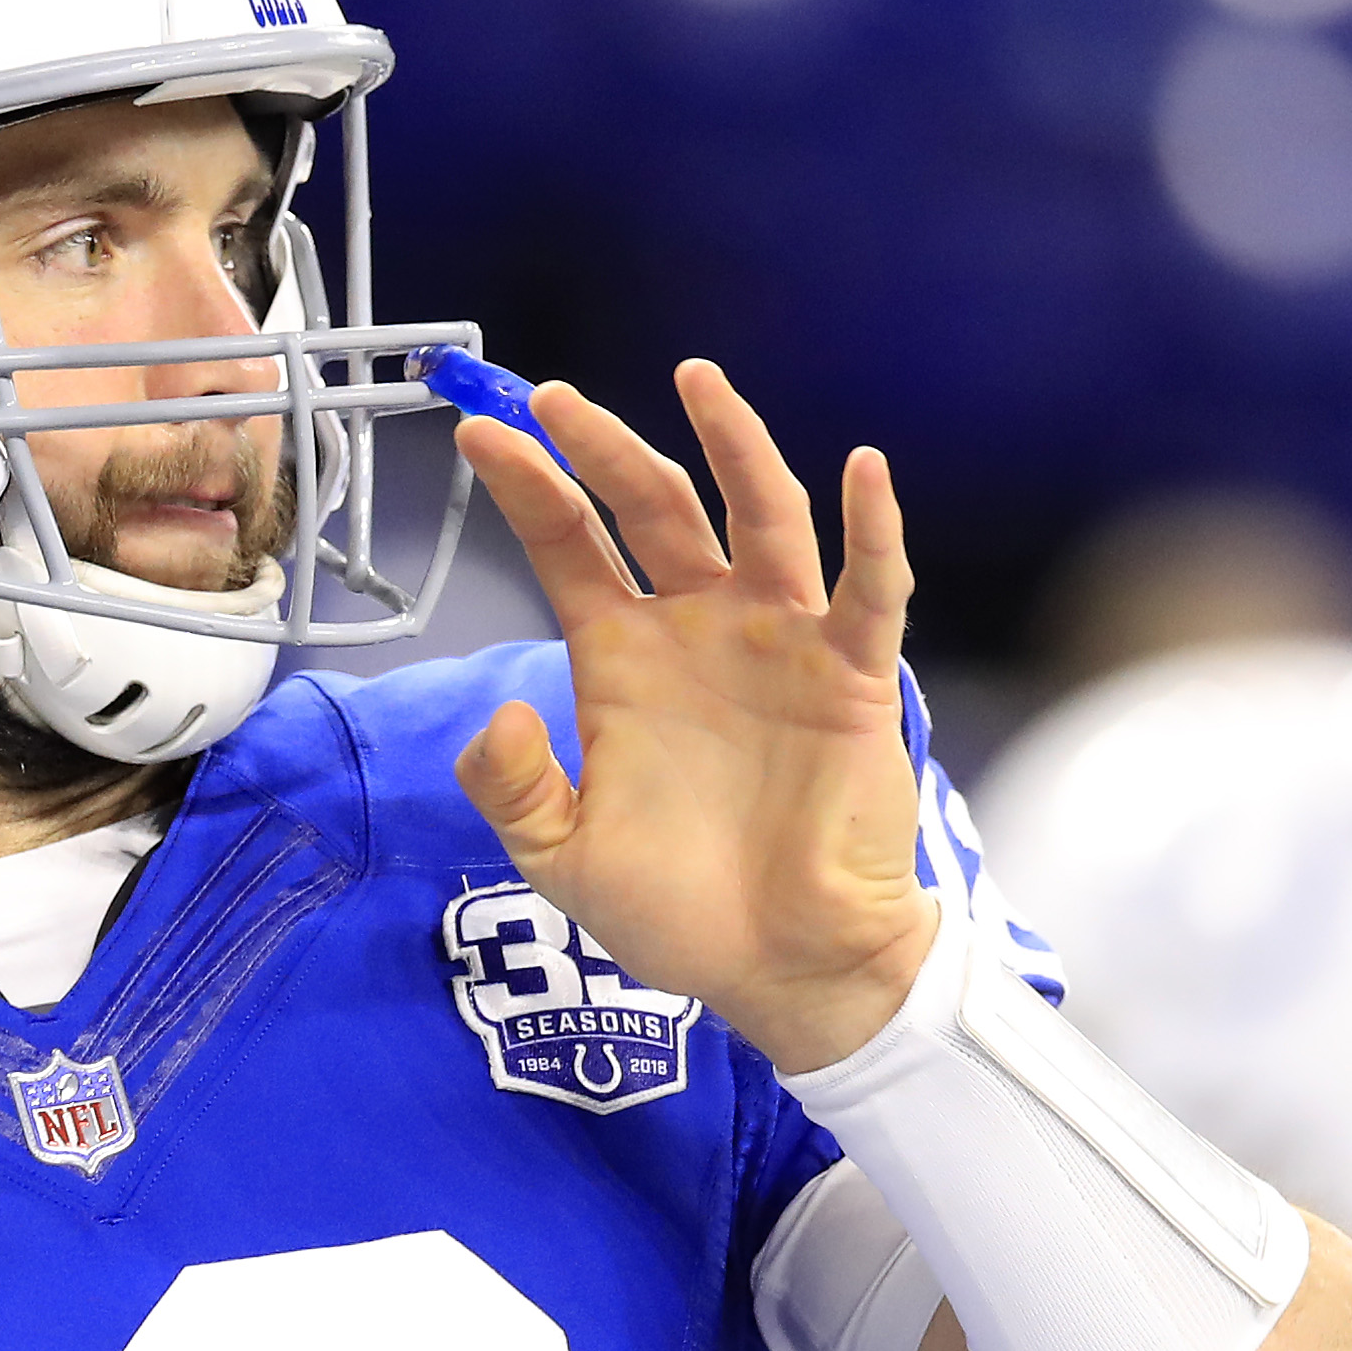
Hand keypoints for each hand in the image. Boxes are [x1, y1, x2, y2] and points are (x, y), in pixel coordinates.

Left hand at [447, 360, 936, 1073]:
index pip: (568, 548)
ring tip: (697, 381)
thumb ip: (514, 790)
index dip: (528, 489)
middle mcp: (697, 630)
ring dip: (732, 446)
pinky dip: (872, 531)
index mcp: (620, 661)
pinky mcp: (852, 675)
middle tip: (553, 396)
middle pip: (652, 508)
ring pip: (758, 519)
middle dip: (604, 448)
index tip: (479, 433)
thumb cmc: (678, 915)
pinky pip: (868, 591)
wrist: (783, 969)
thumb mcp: (564, 860)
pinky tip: (864, 470)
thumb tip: (490, 715)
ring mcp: (777, 643)